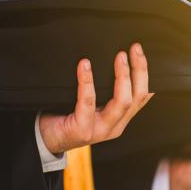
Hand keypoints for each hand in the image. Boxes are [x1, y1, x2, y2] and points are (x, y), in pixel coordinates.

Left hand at [39, 43, 153, 153]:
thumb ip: (105, 94)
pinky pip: (87, 102)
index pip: (141, 97)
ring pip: (121, 102)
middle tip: (134, 49)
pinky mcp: (82, 129)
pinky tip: (85, 66)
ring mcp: (100, 130)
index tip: (139, 52)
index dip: (144, 74)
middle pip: (136, 98)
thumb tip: (113, 63)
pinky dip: (87, 81)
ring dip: (123, 76)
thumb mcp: (93, 107)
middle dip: (139, 71)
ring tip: (120, 56)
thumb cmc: (68, 118)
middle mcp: (114, 126)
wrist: (46, 140)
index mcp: (119, 120)